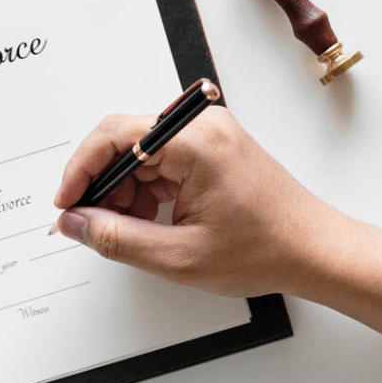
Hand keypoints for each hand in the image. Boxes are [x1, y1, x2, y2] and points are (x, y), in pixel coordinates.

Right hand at [53, 106, 341, 296]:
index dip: (80, 171)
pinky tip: (151, 223)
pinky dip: (147, 194)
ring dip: (125, 194)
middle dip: (103, 188)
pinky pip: (162, 163)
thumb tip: (75, 223)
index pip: (114, 136)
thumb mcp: (177, 255)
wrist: (315, 252)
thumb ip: (115, 238)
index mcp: (195, 141)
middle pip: (125, 144)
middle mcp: (202, 127)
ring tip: (130, 233)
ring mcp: (209, 136)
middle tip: (92, 225)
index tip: (66, 202)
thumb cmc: (266, 249)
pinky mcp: (212, 151)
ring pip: (141, 157)